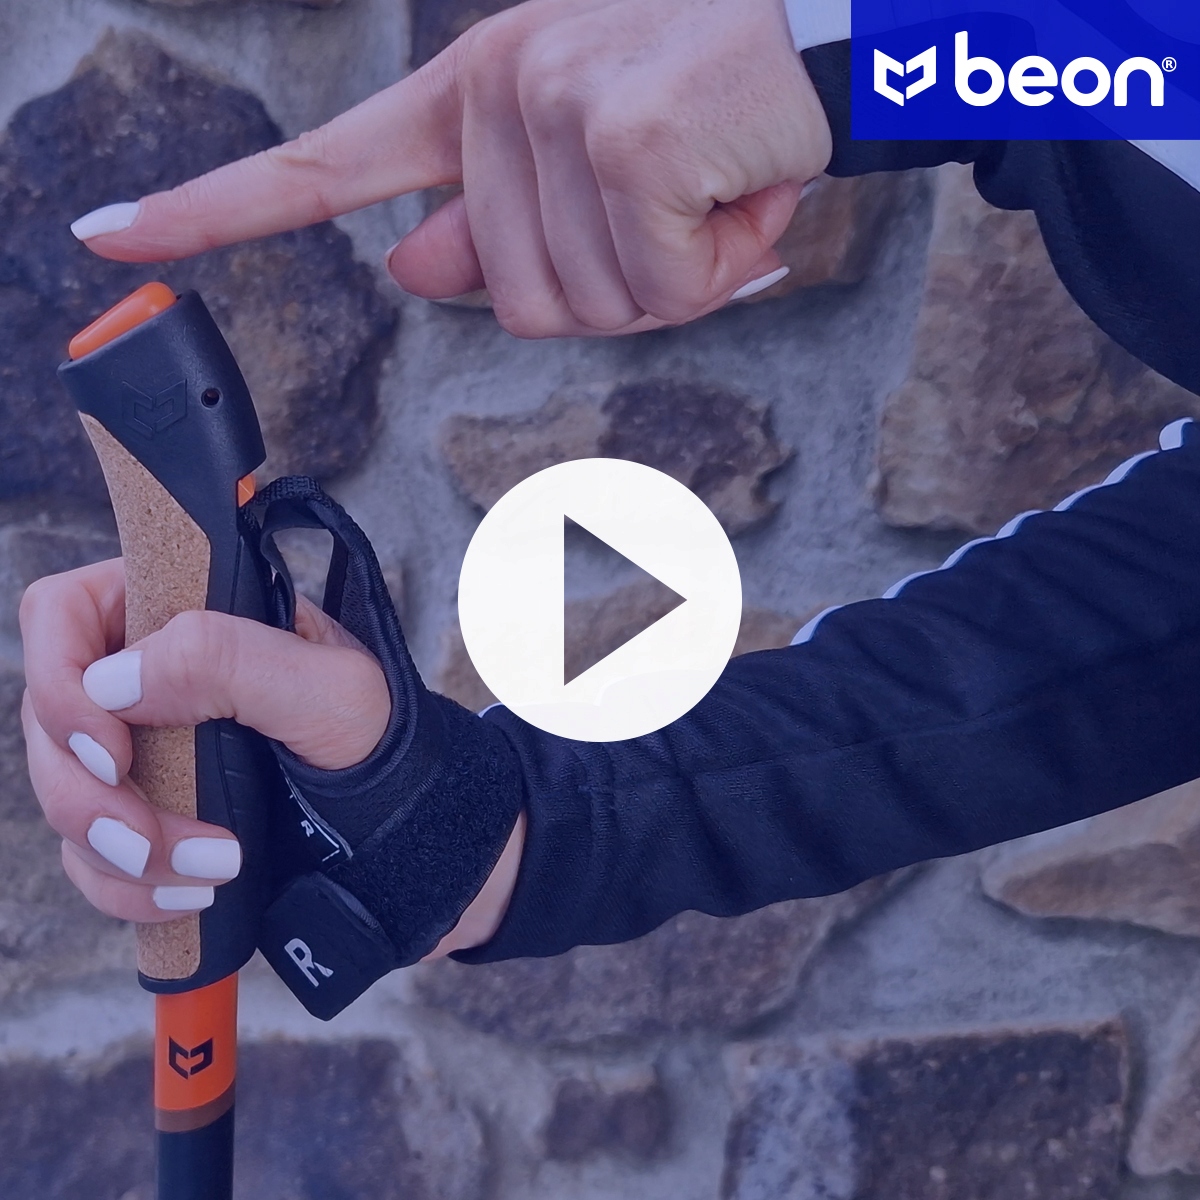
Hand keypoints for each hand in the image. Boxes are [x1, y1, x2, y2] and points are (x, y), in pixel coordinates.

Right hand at [20, 557, 389, 920]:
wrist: (412, 835)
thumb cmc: (385, 743)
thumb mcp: (332, 689)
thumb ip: (233, 661)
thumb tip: (113, 680)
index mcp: (193, 615)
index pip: (69, 613)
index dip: (61, 678)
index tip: (110, 748)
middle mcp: (157, 677)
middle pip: (52, 722)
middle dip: (89, 796)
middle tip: (147, 838)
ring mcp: (147, 751)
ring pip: (65, 796)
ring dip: (116, 850)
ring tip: (211, 869)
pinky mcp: (151, 817)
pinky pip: (90, 859)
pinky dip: (128, 888)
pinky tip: (190, 895)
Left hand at [69, 0, 831, 338]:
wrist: (826, 34)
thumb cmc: (711, 108)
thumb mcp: (587, 167)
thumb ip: (494, 227)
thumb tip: (412, 268)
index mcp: (471, 94)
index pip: (319, 167)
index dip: (212, 211)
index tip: (112, 238)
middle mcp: (494, 92)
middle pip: (505, 301)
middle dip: (608, 287)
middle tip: (679, 209)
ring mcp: (550, 110)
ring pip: (577, 307)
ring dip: (666, 281)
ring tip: (712, 196)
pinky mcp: (619, 139)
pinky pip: (653, 290)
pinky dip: (713, 272)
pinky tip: (743, 199)